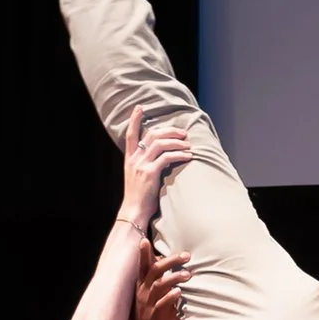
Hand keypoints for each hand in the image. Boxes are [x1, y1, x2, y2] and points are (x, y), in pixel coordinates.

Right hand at [120, 107, 195, 225]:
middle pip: (151, 135)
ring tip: (188, 145)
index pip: (130, 134)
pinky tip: (188, 156)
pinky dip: (179, 155)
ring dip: (177, 142)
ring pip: (160, 143)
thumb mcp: (137, 176)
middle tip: (183, 132)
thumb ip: (145, 164)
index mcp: (130, 159)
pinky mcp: (150, 173)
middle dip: (169, 130)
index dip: (135, 119)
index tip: (140, 108)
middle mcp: (134, 159)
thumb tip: (160, 156)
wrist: (133, 211)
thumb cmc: (139, 197)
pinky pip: (167, 158)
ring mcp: (141, 165)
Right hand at [135, 245, 191, 319]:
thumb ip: (158, 278)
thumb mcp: (152, 294)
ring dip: (174, 278)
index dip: (143, 254)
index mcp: (142, 285)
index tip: (145, 240)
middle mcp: (143, 292)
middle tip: (187, 256)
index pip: (142, 266)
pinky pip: (162, 305)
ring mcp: (147, 304)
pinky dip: (170, 298)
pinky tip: (179, 293)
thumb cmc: (152, 313)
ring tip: (188, 275)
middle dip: (170, 262)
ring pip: (159, 286)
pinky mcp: (154, 316)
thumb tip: (165, 259)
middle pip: (154, 271)